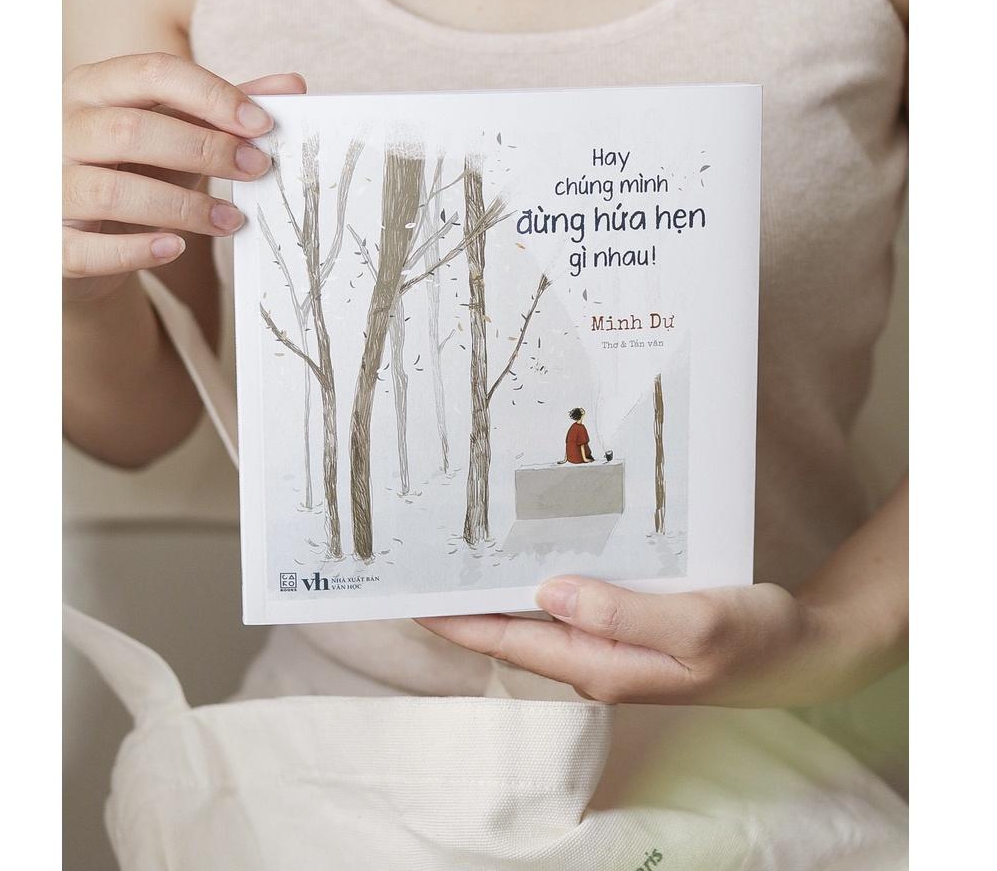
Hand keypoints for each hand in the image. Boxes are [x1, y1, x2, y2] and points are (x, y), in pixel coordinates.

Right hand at [63, 53, 304, 301]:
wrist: (79, 234)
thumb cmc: (134, 170)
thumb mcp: (177, 132)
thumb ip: (225, 110)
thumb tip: (292, 85)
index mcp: (94, 89)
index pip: (152, 73)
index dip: (212, 95)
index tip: (263, 124)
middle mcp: (62, 130)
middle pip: (132, 131)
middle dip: (206, 150)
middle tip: (259, 170)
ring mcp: (49, 186)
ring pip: (114, 192)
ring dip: (185, 207)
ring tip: (233, 220)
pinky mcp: (49, 243)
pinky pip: (90, 248)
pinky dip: (137, 250)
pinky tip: (178, 248)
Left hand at [418, 576, 875, 706]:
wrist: (805, 650)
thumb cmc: (756, 640)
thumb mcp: (696, 627)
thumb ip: (622, 613)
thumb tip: (550, 592)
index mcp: (603, 666)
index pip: (511, 641)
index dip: (458, 620)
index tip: (412, 594)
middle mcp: (598, 660)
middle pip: (516, 630)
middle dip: (470, 602)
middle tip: (429, 559)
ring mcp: (613, 644)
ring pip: (542, 615)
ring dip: (504, 588)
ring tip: (466, 550)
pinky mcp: (631, 626)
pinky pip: (573, 602)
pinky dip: (546, 579)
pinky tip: (539, 551)